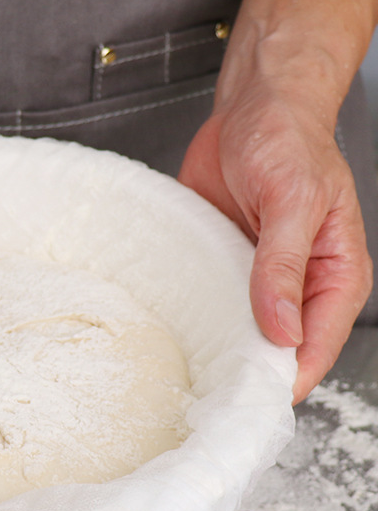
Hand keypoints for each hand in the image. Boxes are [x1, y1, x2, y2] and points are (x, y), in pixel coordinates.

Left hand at [179, 87, 372, 403]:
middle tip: (211, 401)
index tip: (252, 402)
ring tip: (189, 383)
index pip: (316, 346)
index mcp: (334, 275)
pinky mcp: (227, 268)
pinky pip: (213, 307)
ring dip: (220, 355)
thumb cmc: (288, 140)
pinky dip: (197, 324)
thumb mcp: (292, 202)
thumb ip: (285, 266)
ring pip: (243, 334)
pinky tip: (176, 341)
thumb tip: (283, 329)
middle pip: (279, 350)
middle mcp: (299, 285)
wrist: (252, 107)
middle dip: (250, 375)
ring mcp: (260, 280)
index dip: (287, 378)